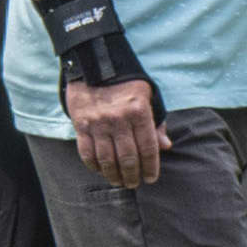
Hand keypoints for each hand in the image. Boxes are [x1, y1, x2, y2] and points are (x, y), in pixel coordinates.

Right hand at [62, 69, 163, 186]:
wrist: (93, 62)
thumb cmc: (125, 81)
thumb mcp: (147, 95)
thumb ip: (157, 122)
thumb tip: (165, 146)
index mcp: (139, 110)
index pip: (148, 147)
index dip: (151, 167)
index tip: (151, 178)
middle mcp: (119, 118)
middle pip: (128, 158)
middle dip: (133, 176)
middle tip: (133, 183)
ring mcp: (98, 123)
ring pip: (107, 160)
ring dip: (114, 175)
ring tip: (119, 181)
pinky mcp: (81, 124)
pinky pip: (87, 153)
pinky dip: (94, 166)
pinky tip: (101, 170)